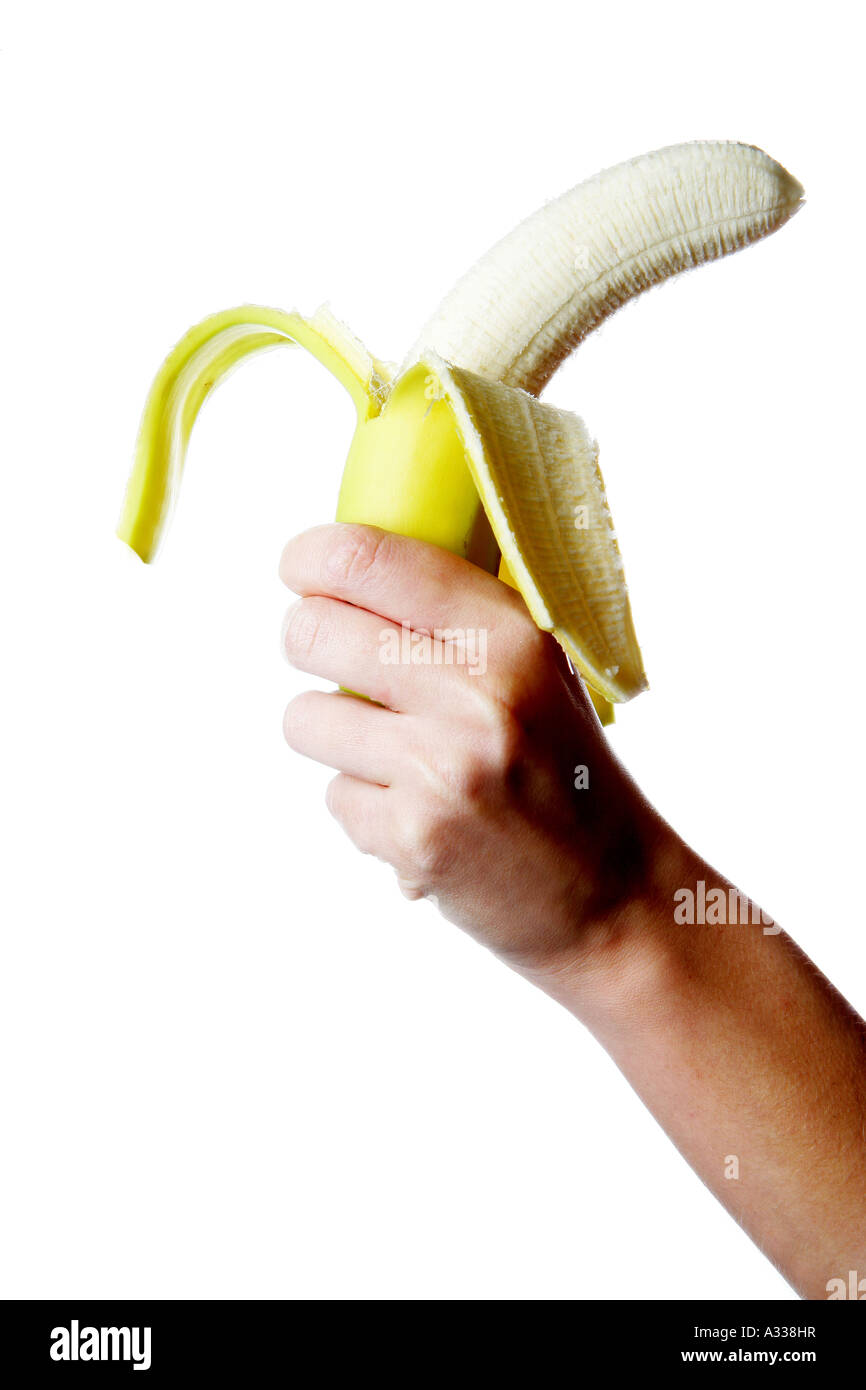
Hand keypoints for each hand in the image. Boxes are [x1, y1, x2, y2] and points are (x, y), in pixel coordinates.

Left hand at [279, 523, 662, 980]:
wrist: (614, 897)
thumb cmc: (569, 776)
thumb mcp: (542, 673)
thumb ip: (460, 621)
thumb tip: (349, 570)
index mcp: (511, 638)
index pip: (368, 560)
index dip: (312, 557)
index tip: (302, 569)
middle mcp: (475, 695)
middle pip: (313, 632)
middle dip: (310, 643)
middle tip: (335, 659)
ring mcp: (439, 769)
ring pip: (305, 718)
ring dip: (334, 736)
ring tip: (395, 755)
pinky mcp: (412, 837)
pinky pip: (335, 796)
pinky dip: (366, 807)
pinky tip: (420, 814)